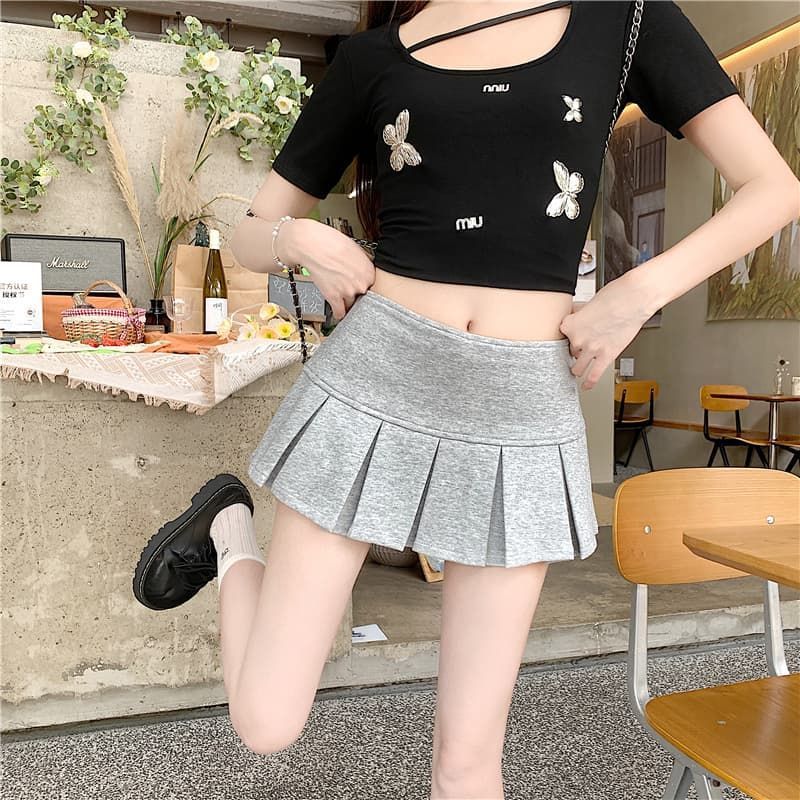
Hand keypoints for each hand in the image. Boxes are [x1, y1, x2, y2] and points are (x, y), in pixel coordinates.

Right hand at [281, 218, 374, 320]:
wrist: (313, 245)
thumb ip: (362, 265)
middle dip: (355, 293)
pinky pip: (340, 312)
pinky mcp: (334, 297)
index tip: (359, 287)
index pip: (372, 286)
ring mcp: (348, 292)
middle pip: (362, 296)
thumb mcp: (355, 250)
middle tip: (348, 288)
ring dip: (346, 302)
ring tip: (342, 298)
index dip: (363, 285)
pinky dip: (339, 314)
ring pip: (351, 304)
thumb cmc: (331, 242)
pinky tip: (338, 314)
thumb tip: (362, 271)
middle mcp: (361, 284)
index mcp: (369, 272)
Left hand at [559, 274, 656, 390]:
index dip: (569, 336)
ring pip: (577, 367)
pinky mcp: (606, 356)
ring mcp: (591, 349)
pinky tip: (586, 386)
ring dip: (577, 368)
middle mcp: (578, 338)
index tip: (571, 337)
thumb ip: (579, 315)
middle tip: (581, 347)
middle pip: (570, 350)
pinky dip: (589, 383)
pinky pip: (594, 375)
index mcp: (570, 324)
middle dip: (576, 349)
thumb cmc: (615, 296)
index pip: (561, 336)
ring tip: (577, 369)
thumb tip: (575, 317)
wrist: (634, 299)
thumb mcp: (588, 303)